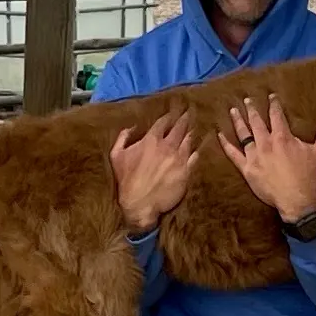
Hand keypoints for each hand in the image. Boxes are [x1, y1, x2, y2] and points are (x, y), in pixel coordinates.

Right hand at [109, 111, 196, 231]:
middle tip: (190, 112)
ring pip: (188, 141)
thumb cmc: (126, 181)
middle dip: (184, 119)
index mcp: (151, 140)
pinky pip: (194, 158)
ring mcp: (178, 159)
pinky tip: (198, 148)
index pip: (163, 122)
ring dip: (191, 132)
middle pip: (179, 128)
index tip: (173, 111)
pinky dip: (196, 151)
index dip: (169, 116)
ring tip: (195, 127)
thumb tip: (131, 128)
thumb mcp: (116, 156)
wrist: (140, 203)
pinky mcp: (186, 172)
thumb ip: (122, 138)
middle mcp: (167, 146)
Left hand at [218, 93, 315, 222]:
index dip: (273, 104)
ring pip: (243, 134)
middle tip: (247, 100)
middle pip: (256, 121)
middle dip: (252, 109)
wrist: (296, 201)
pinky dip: (226, 144)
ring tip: (233, 111)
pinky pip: (233, 154)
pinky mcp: (247, 169)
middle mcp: (266, 143)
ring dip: (238, 121)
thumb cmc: (309, 177)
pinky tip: (220, 135)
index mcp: (283, 137)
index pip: (276, 115)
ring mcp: (255, 156)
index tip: (271, 97)